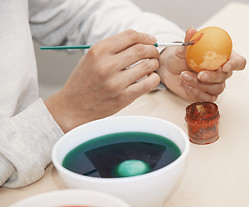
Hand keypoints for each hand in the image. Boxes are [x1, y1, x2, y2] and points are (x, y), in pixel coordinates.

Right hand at [45, 30, 159, 132]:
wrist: (73, 107)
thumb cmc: (83, 82)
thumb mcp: (91, 58)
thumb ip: (113, 49)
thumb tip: (139, 42)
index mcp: (98, 51)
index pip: (130, 36)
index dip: (145, 36)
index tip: (151, 40)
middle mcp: (107, 65)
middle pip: (141, 49)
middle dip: (152, 50)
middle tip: (154, 52)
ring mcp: (116, 83)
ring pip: (148, 66)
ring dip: (154, 63)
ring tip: (152, 64)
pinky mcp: (123, 97)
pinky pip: (148, 84)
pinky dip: (154, 78)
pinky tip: (151, 77)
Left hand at [157, 27, 245, 101]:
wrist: (168, 70)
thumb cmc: (178, 57)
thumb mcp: (182, 48)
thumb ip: (189, 41)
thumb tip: (192, 30)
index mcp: (222, 57)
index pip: (238, 61)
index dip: (235, 64)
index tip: (224, 66)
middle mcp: (221, 71)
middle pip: (226, 76)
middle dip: (212, 76)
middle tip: (199, 74)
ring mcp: (214, 84)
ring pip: (217, 88)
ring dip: (200, 84)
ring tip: (184, 76)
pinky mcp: (207, 94)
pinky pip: (208, 98)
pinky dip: (196, 92)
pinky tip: (187, 85)